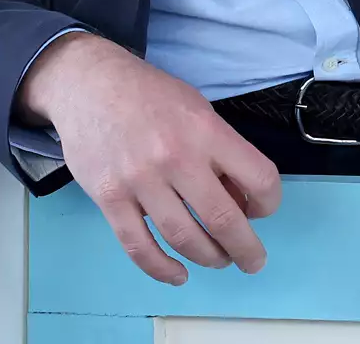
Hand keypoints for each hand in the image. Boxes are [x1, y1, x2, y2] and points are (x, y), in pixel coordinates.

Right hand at [17, 32, 281, 284]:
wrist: (90, 84)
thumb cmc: (152, 96)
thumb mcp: (199, 110)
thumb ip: (221, 152)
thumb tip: (241, 202)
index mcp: (206, 131)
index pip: (258, 178)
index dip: (269, 203)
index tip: (262, 211)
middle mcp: (176, 157)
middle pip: (222, 218)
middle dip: (246, 249)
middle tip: (254, 261)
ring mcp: (139, 180)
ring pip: (183, 238)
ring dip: (209, 258)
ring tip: (219, 260)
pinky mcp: (108, 198)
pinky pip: (138, 246)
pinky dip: (162, 269)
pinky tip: (179, 274)